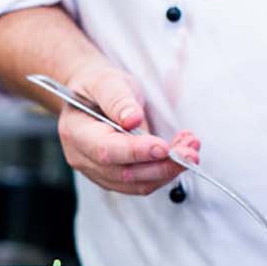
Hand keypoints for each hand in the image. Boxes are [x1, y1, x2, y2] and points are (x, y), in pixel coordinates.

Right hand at [57, 63, 199, 194]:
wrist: (93, 96)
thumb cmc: (98, 87)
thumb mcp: (107, 81)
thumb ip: (118, 99)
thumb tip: (132, 120)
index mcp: (76, 131)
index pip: (106, 150)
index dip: (136, 151)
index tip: (163, 146)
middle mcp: (82, 157)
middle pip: (124, 173)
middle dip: (161, 165)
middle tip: (190, 151)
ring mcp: (97, 172)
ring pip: (136, 184)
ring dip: (168, 170)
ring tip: (190, 150)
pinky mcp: (114, 178)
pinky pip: (141, 184)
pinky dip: (164, 172)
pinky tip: (179, 155)